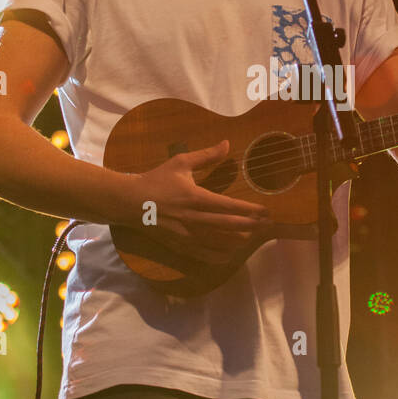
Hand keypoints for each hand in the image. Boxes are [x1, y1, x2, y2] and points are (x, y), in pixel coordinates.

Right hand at [122, 140, 270, 263]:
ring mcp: (187, 235)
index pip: (230, 206)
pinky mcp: (181, 246)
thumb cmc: (157, 180)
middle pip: (230, 226)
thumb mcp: (181, 163)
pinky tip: (232, 253)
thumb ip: (206, 155)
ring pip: (220, 242)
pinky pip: (205, 255)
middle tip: (267, 225)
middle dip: (251, 226)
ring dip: (240, 240)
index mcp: (196, 198)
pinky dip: (221, 256)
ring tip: (254, 236)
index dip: (250, 210)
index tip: (265, 210)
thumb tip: (227, 143)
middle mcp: (194, 219)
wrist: (130, 203)